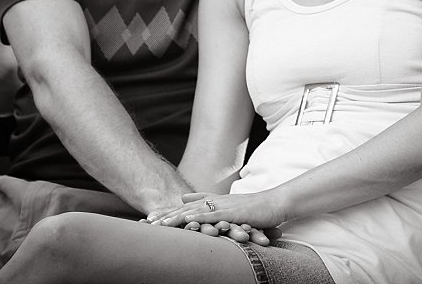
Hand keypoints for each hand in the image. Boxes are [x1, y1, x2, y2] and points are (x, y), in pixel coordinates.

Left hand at [147, 191, 283, 232]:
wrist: (276, 203)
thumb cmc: (255, 208)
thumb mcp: (230, 206)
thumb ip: (209, 201)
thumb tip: (185, 197)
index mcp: (214, 202)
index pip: (186, 208)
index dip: (168, 213)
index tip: (150, 219)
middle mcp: (216, 202)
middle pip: (185, 208)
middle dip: (165, 216)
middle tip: (146, 223)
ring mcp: (223, 206)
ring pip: (194, 212)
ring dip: (176, 218)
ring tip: (159, 224)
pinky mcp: (233, 212)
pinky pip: (213, 215)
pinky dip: (199, 217)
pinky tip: (187, 220)